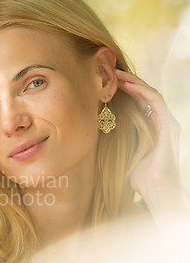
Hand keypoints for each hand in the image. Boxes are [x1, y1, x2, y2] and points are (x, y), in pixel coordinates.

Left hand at [115, 69, 187, 217]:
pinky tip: (128, 85)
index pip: (139, 103)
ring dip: (133, 82)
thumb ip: (116, 141)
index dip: (124, 91)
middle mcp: (161, 123)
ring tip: (116, 74)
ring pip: (150, 94)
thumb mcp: (122, 154)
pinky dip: (142, 91)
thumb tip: (94, 133)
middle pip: (145, 95)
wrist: (154, 190)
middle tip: (110, 72)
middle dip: (128, 82)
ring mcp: (167, 123)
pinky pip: (156, 102)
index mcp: (152, 128)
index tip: (107, 83)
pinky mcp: (168, 126)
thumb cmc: (138, 178)